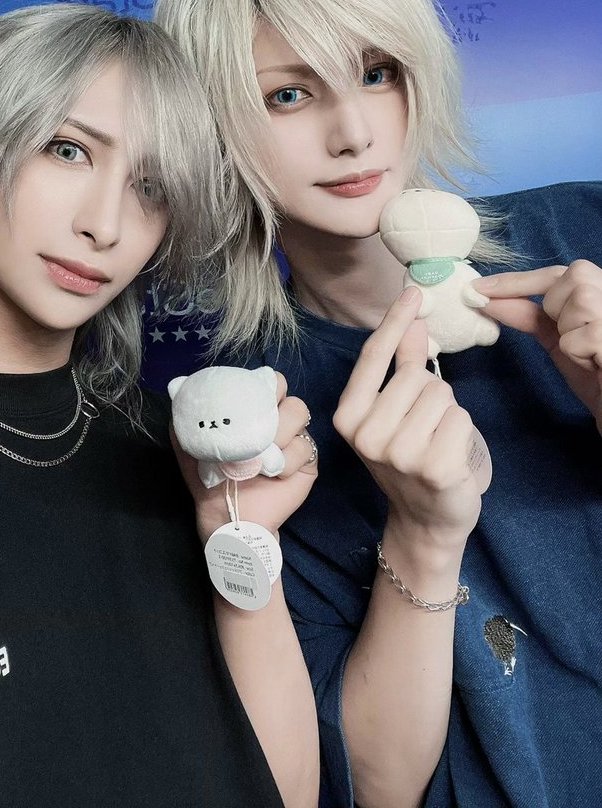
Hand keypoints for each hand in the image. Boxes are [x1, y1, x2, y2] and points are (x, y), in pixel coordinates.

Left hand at [171, 372, 316, 542]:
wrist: (227, 516)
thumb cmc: (209, 477)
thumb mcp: (190, 444)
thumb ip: (186, 416)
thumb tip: (177, 386)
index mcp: (254, 411)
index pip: (269, 382)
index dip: (265, 382)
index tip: (250, 393)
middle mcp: (277, 422)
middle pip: (287, 392)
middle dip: (275, 405)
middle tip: (260, 423)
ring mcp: (294, 441)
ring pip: (299, 414)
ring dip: (280, 431)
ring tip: (261, 453)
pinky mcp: (306, 463)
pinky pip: (304, 448)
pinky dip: (287, 459)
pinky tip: (272, 473)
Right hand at [332, 288, 486, 550]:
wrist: (425, 519)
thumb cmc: (408, 459)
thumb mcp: (393, 412)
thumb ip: (402, 365)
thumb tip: (413, 319)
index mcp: (348, 416)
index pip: (374, 358)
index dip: (395, 322)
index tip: (412, 292)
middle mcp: (367, 435)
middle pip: (418, 377)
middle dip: (430, 392)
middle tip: (424, 427)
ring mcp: (399, 454)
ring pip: (442, 395)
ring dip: (448, 413)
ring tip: (436, 441)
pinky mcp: (434, 467)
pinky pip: (460, 418)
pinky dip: (463, 432)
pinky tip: (450, 456)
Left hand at [474, 261, 601, 430]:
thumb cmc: (594, 375)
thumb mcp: (559, 341)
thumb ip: (531, 316)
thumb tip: (489, 300)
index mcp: (601, 292)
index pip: (559, 273)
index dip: (518, 280)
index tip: (479, 289)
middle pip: (571, 277)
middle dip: (555, 306)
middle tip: (567, 335)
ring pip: (577, 302)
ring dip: (570, 332)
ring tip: (588, 353)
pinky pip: (579, 336)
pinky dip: (578, 353)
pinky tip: (596, 364)